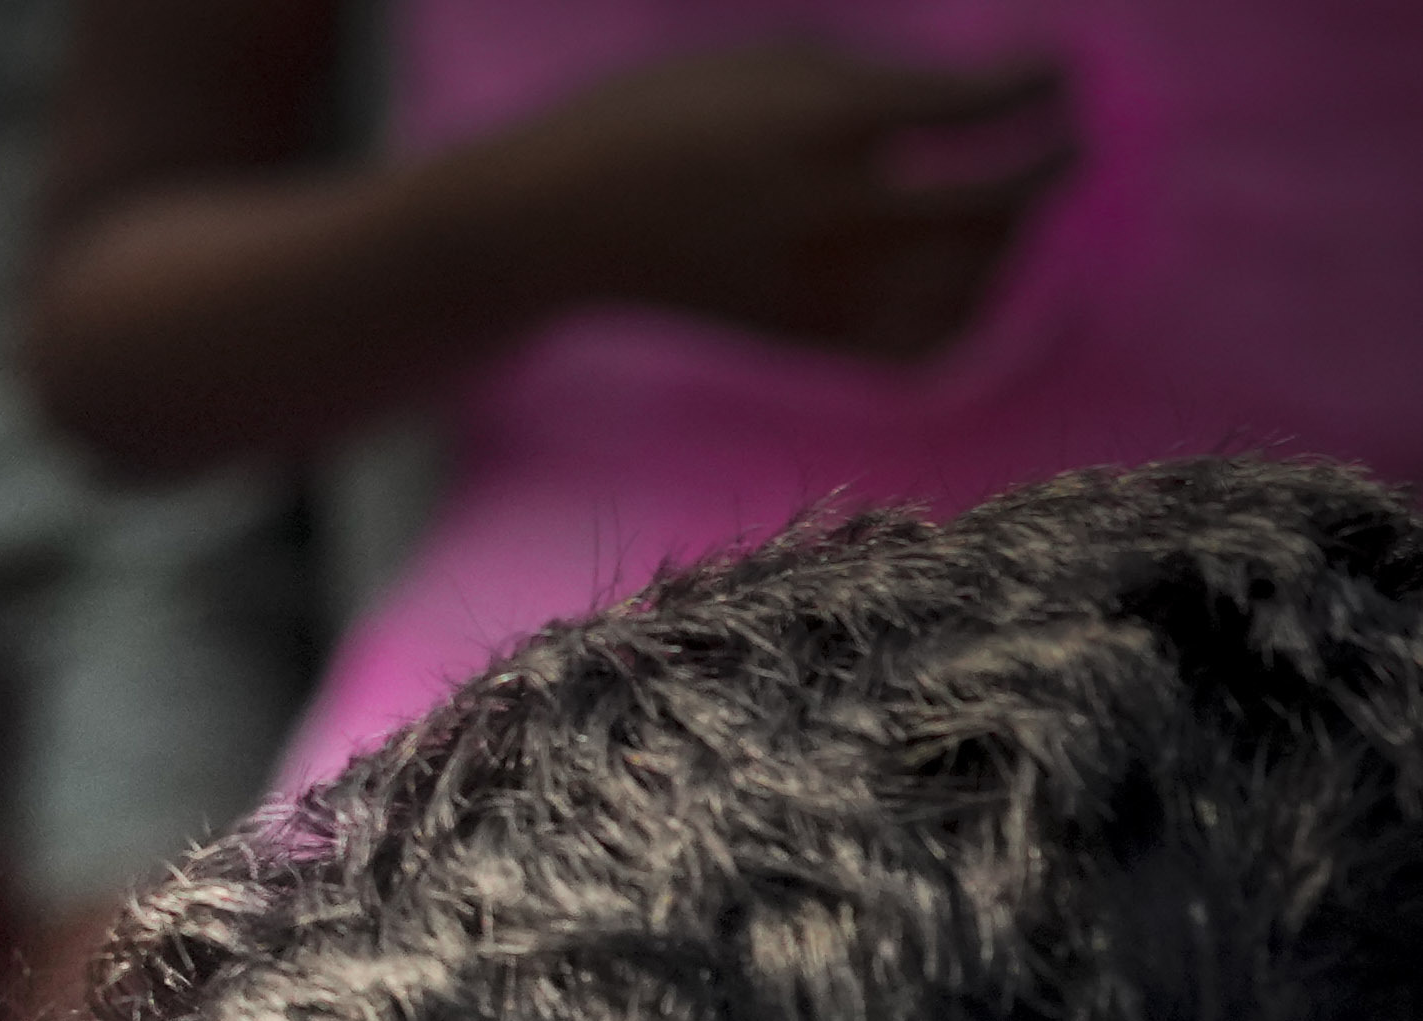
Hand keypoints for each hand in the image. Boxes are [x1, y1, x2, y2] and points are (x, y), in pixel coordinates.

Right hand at [477, 43, 1072, 362]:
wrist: (561, 221)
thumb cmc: (665, 119)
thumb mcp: (772, 66)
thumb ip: (876, 85)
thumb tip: (975, 106)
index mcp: (830, 122)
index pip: (983, 104)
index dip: (1044, 82)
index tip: (1058, 70)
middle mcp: (837, 209)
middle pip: (1000, 201)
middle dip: (1055, 163)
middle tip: (1071, 139)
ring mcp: (821, 283)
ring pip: (973, 281)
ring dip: (1013, 240)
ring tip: (1009, 209)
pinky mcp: (802, 335)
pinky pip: (920, 342)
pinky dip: (964, 313)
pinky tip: (966, 278)